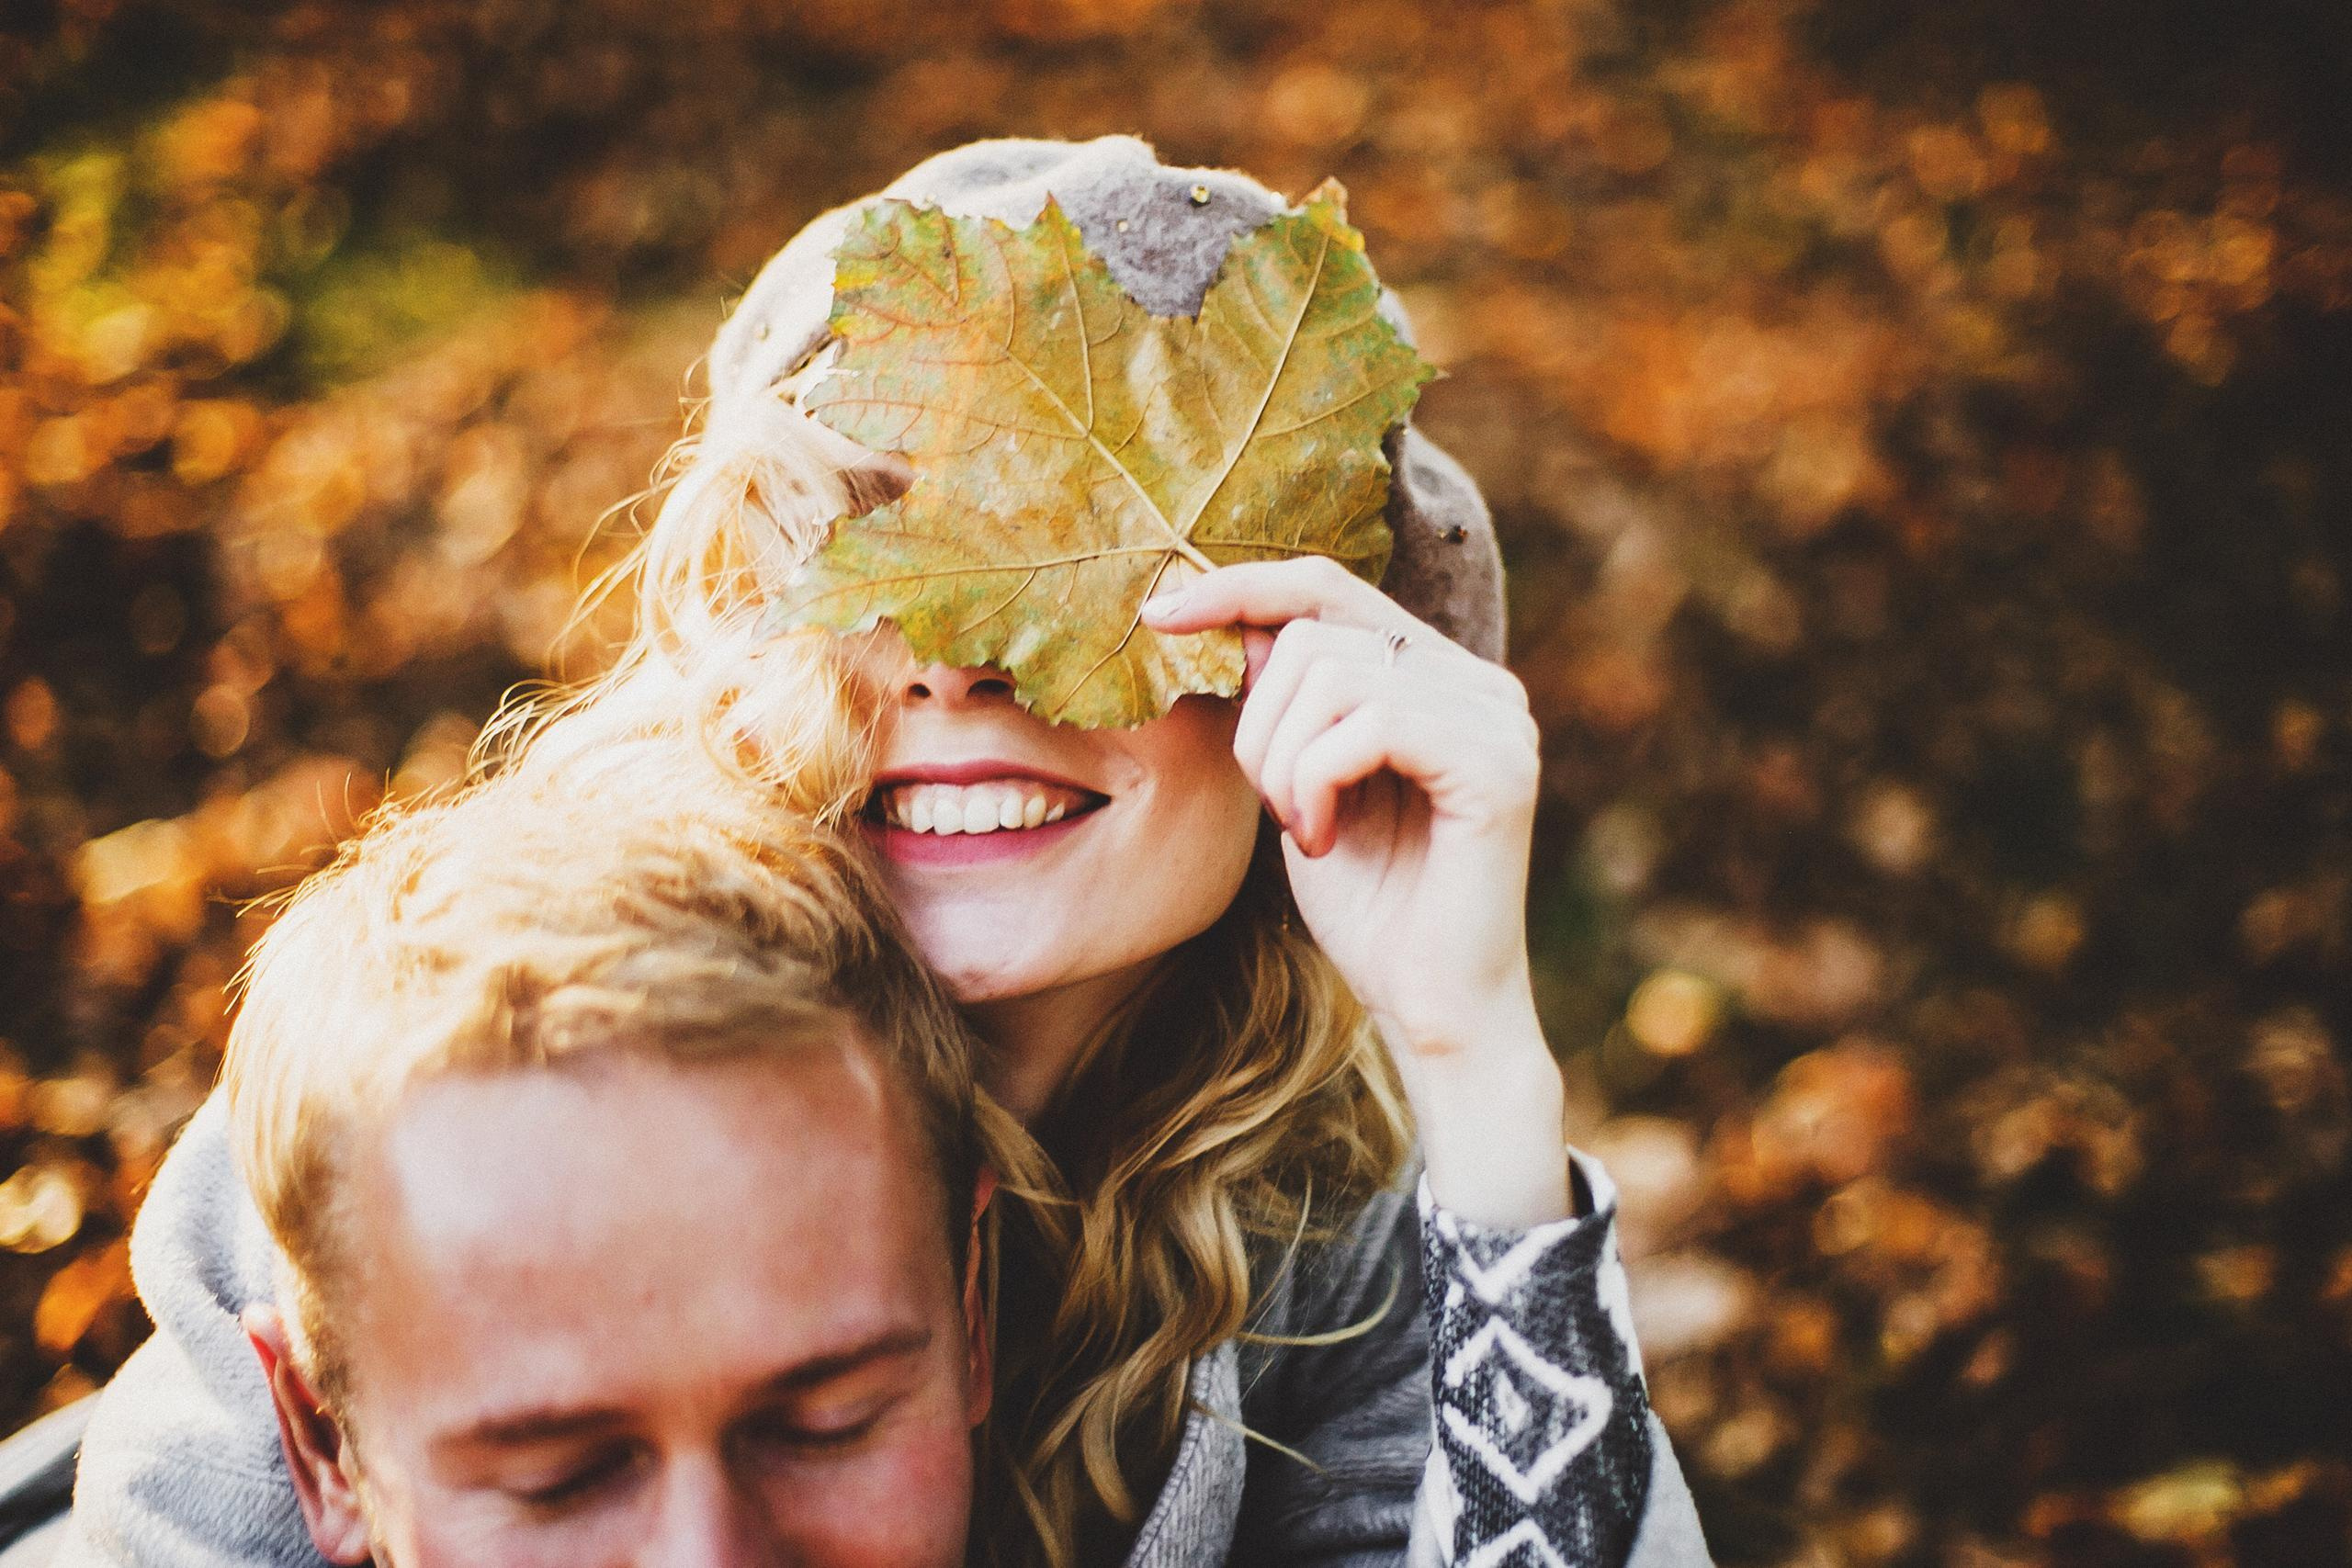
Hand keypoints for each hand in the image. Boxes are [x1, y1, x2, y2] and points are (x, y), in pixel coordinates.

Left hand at [1142, 558, 1572, 1225]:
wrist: (1433, 1013)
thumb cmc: (1370, 910)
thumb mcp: (1301, 788)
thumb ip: (1286, 707)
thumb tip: (1243, 624)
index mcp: (1438, 677)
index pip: (1327, 588)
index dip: (1240, 588)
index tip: (1159, 616)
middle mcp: (1479, 683)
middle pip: (1317, 632)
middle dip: (1260, 723)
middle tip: (1275, 807)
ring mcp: (1498, 719)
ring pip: (1336, 674)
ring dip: (1285, 762)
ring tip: (1305, 829)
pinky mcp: (1498, 765)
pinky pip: (1374, 722)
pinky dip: (1319, 780)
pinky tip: (1323, 839)